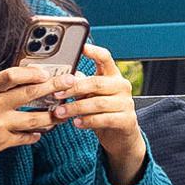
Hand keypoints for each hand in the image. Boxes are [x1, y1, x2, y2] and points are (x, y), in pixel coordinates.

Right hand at [0, 65, 78, 172]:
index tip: (47, 72)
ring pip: (34, 119)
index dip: (32, 72)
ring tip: (62, 113)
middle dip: (54, 87)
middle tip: (70, 83)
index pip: (11, 75)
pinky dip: (35, 135)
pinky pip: (25, 138)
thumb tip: (15, 80)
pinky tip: (41, 133)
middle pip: (30, 93)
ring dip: (51, 116)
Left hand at [49, 44, 147, 184]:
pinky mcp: (127, 120)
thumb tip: (60, 77)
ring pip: (98, 103)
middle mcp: (122, 86)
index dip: (94, 52)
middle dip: (74, 88)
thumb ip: (81, 85)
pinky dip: (88, 121)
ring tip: (61, 112)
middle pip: (97, 82)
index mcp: (113, 76)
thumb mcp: (92, 95)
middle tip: (57, 94)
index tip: (81, 47)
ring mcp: (126, 103)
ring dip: (76, 107)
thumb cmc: (103, 112)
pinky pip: (104, 119)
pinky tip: (76, 123)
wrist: (121, 136)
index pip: (106, 58)